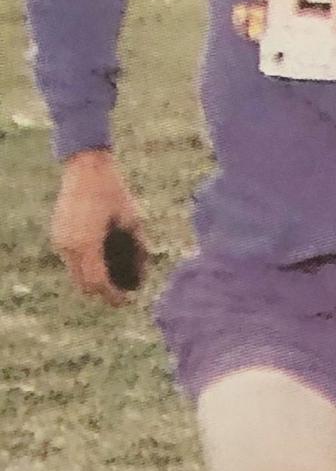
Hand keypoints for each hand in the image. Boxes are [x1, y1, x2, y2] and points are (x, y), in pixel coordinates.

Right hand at [52, 151, 146, 306]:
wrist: (87, 169)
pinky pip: (70, 260)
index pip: (98, 283)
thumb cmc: (114, 192)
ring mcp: (60, 241)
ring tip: (112, 278)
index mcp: (88, 244)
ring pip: (75, 274)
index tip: (126, 301)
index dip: (112, 296)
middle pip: (84, 285)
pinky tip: (100, 260)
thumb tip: (143, 275)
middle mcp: (70, 246)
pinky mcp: (57, 235)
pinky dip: (84, 266)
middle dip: (102, 292)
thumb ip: (138, 249)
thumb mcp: (134, 221)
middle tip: (120, 293)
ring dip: (91, 279)